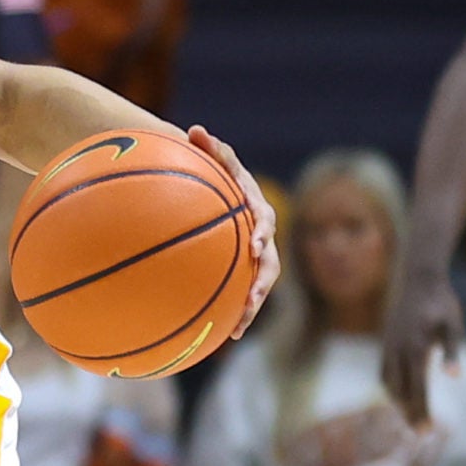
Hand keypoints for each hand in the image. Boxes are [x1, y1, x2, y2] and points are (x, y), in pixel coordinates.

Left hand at [189, 127, 276, 329]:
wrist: (218, 190)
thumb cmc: (213, 171)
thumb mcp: (213, 159)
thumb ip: (208, 148)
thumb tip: (195, 129)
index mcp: (256, 209)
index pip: (264, 220)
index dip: (262, 233)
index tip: (254, 246)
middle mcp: (261, 235)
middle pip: (271, 263)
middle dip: (263, 283)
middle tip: (253, 299)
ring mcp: (255, 256)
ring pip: (260, 284)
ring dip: (252, 307)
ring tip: (238, 329)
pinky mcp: (244, 271)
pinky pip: (242, 293)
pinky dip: (233, 313)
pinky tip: (221, 335)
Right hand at [382, 275, 464, 427]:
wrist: (418, 276)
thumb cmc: (442, 300)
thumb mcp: (454, 324)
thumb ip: (453, 351)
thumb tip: (455, 377)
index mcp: (415, 348)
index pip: (417, 389)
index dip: (421, 412)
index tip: (426, 433)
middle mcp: (398, 350)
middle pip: (401, 391)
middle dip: (410, 414)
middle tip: (420, 435)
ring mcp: (389, 345)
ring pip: (389, 382)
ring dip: (398, 402)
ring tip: (410, 417)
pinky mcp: (386, 340)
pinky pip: (384, 370)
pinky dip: (390, 386)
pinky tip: (399, 393)